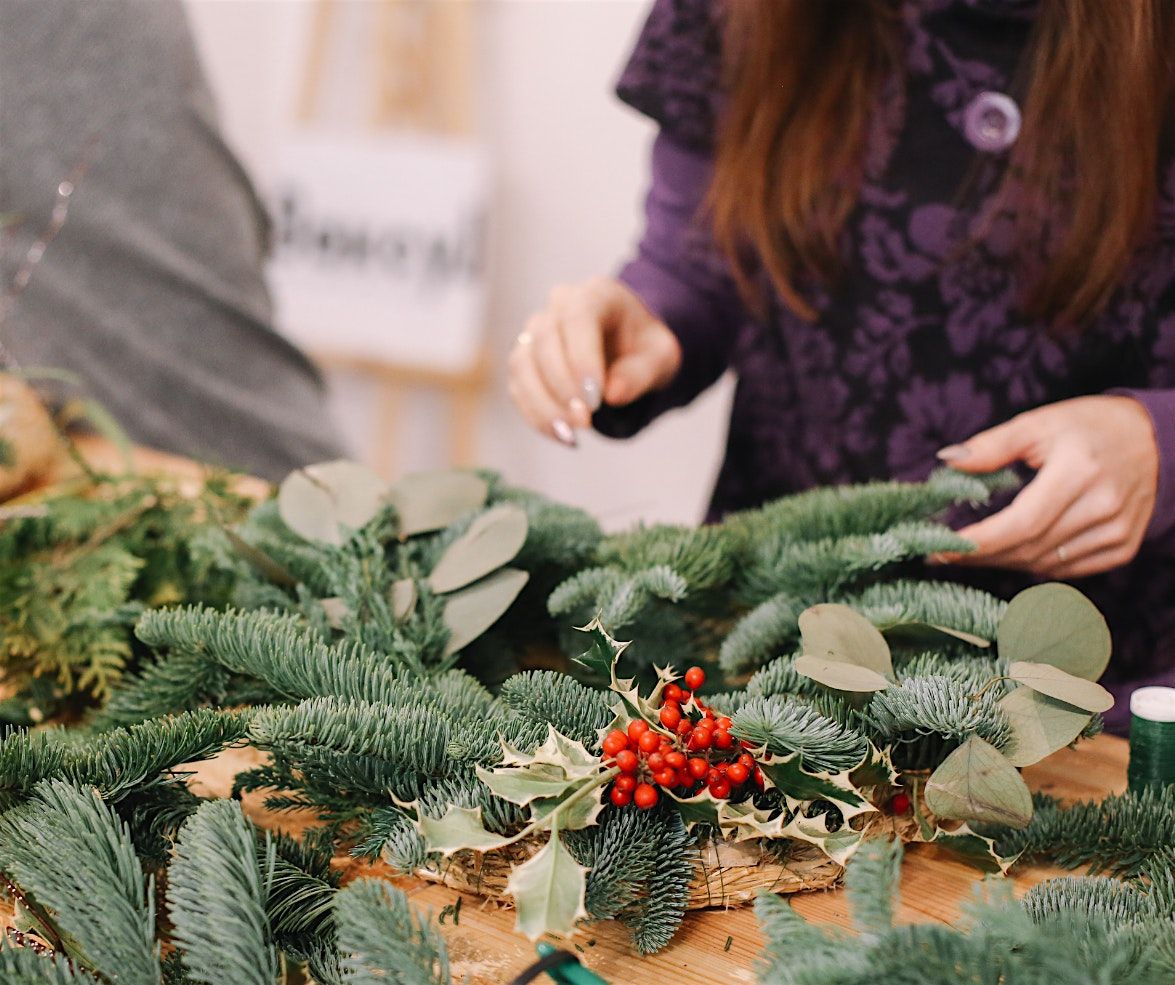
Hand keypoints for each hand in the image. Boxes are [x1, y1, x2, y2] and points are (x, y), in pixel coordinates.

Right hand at [507, 278, 681, 445]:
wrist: (631, 350)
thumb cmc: (645, 348)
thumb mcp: (661, 357)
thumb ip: (641, 372)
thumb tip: (612, 394)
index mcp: (597, 294)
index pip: (578, 318)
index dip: (581, 359)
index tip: (595, 400)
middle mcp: (559, 306)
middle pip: (545, 340)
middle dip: (562, 386)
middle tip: (585, 422)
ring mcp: (537, 332)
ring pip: (523, 364)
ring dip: (543, 404)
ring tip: (570, 434)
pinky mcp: (525, 361)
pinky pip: (518, 387)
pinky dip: (536, 415)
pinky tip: (561, 434)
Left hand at [934, 396, 1159, 578]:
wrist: (1153, 438)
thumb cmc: (1087, 427)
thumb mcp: (1037, 423)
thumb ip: (991, 445)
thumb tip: (948, 461)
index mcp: (1078, 471)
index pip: (1021, 523)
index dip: (979, 542)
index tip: (941, 549)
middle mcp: (1103, 505)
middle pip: (1030, 548)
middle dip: (982, 555)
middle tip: (946, 552)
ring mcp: (1117, 531)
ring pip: (1046, 564)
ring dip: (1004, 562)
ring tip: (975, 551)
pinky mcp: (1123, 547)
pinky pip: (1068, 570)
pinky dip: (1036, 565)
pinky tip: (1014, 552)